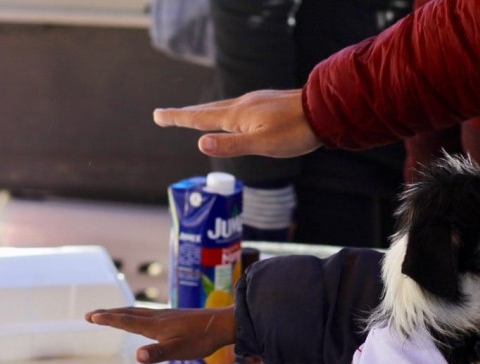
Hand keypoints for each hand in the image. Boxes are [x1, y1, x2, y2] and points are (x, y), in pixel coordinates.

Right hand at [85, 306, 235, 363]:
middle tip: (90, 315)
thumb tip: (137, 356)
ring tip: (111, 315)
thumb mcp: (178, 351)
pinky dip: (136, 315)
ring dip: (121, 313)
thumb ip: (157, 353)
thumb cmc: (201, 340)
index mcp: (155, 326)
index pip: (126, 321)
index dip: (108, 319)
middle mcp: (158, 318)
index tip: (91, 316)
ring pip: (138, 313)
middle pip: (128, 314)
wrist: (223, 324)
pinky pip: (148, 314)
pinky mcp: (175, 318)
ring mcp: (167, 316)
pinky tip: (143, 320)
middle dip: (109, 314)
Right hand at [153, 89, 321, 158]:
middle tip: (165, 115)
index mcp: (237, 115)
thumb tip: (200, 143)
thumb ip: (232, 145)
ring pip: (222, 108)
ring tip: (193, 116)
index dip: (177, 118)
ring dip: (203, 112)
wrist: (323, 111)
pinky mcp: (266, 104)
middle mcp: (242, 105)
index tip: (156, 116)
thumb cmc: (294, 131)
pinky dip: (223, 113)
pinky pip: (237, 108)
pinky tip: (233, 117)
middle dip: (185, 114)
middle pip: (207, 110)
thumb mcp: (262, 144)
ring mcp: (255, 103)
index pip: (200, 118)